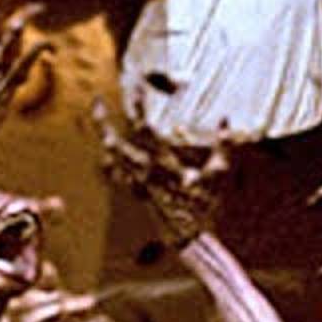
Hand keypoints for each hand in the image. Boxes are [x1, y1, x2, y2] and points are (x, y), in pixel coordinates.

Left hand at [94, 102, 228, 243]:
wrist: (190, 237)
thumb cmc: (205, 206)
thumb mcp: (219, 174)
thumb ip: (223, 144)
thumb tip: (225, 117)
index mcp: (162, 163)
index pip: (144, 128)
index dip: (138, 104)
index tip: (137, 84)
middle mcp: (144, 172)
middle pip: (114, 143)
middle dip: (102, 121)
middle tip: (95, 101)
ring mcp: (138, 183)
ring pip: (111, 158)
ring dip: (102, 137)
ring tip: (98, 120)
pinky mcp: (138, 192)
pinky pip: (117, 175)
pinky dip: (109, 161)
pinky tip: (106, 152)